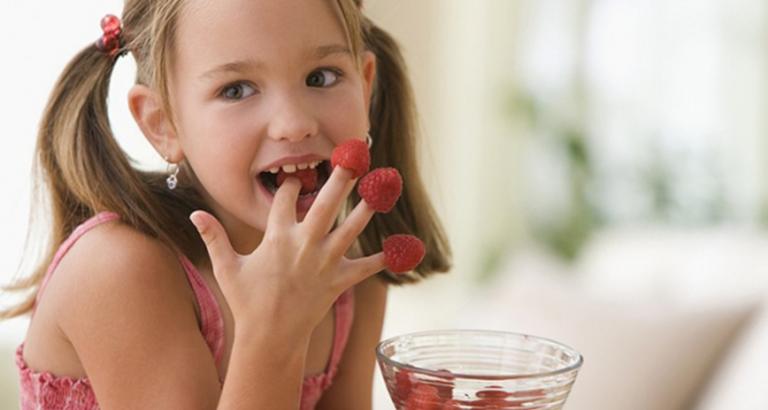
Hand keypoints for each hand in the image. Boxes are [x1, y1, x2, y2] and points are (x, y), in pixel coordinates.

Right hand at [189, 167, 384, 338]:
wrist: (269, 337)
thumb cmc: (247, 302)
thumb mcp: (227, 268)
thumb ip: (214, 238)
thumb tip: (195, 214)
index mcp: (276, 237)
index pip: (286, 199)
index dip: (292, 185)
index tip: (297, 177)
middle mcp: (304, 244)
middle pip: (326, 204)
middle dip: (340, 179)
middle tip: (354, 157)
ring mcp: (324, 262)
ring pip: (350, 228)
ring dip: (367, 207)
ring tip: (383, 186)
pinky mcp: (339, 282)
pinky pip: (366, 267)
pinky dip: (385, 258)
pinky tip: (404, 248)